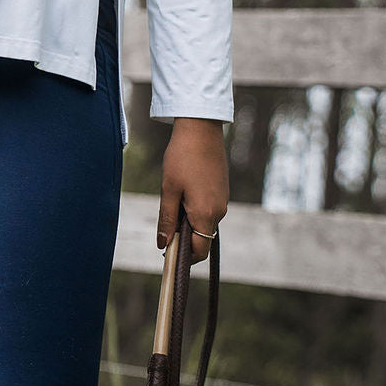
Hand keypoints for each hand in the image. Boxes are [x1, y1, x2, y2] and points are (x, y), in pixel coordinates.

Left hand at [157, 117, 228, 263]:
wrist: (201, 129)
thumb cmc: (182, 157)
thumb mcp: (169, 189)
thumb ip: (167, 219)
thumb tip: (162, 244)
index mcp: (206, 214)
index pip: (199, 250)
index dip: (183, 257)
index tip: (166, 254)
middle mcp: (219, 211)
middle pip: (203, 239)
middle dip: (185, 240)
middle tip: (165, 227)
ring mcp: (223, 201)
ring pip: (205, 224)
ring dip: (189, 223)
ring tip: (172, 202)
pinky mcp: (222, 191)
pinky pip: (209, 210)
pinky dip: (196, 211)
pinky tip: (183, 193)